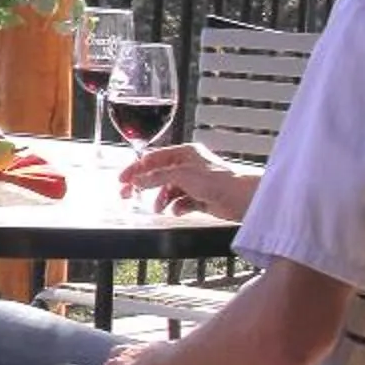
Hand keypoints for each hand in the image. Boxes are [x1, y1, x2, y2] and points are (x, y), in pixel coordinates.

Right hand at [119, 143, 254, 218]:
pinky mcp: (201, 198)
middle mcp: (188, 166)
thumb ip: (156, 177)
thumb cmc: (218, 180)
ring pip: (169, 190)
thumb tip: (136, 181)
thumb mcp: (181, 175)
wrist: (242, 198)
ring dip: (160, 199)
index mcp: (184, 153)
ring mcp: (195, 183)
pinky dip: (176, 207)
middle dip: (144, 185)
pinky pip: (181, 203)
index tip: (122, 180)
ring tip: (157, 208)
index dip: (136, 169)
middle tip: (128, 195)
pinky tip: (176, 211)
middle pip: (158, 175)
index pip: (153, 159)